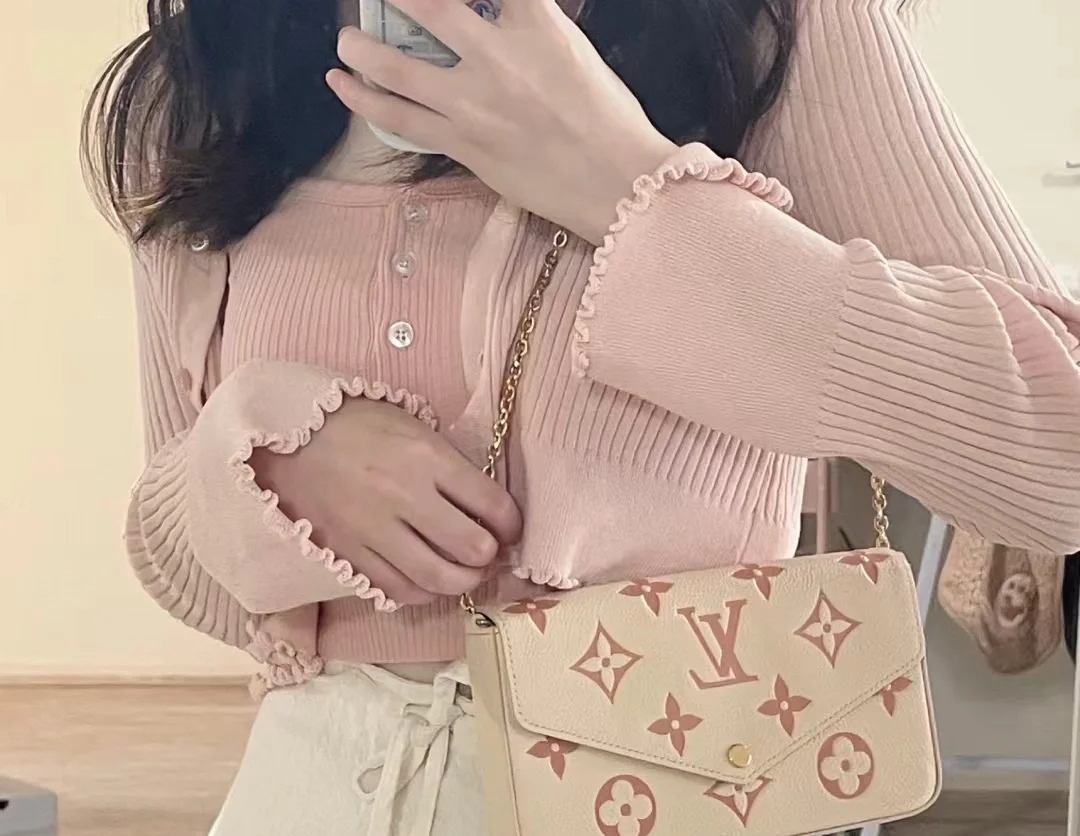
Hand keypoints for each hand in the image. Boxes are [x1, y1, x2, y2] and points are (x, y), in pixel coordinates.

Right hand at [250, 397, 521, 605]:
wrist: (284, 436)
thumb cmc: (354, 424)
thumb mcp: (410, 424)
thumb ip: (447, 463)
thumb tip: (483, 503)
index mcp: (427, 457)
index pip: (492, 504)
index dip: (512, 524)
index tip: (510, 528)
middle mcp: (405, 496)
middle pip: (471, 548)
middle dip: (490, 555)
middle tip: (488, 551)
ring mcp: (374, 530)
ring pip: (437, 578)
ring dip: (462, 581)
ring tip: (465, 573)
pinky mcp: (348, 553)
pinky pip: (397, 589)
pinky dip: (421, 591)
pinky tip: (427, 580)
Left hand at [326, 0, 677, 244]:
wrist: (616, 183)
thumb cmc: (608, 120)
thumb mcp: (575, 53)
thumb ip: (530, 27)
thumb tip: (492, 17)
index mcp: (538, 25)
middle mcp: (498, 58)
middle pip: (427, 5)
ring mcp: (474, 104)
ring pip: (395, 67)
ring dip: (360, 47)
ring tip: (346, 40)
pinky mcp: (462, 144)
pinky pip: (399, 119)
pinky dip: (363, 100)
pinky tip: (342, 84)